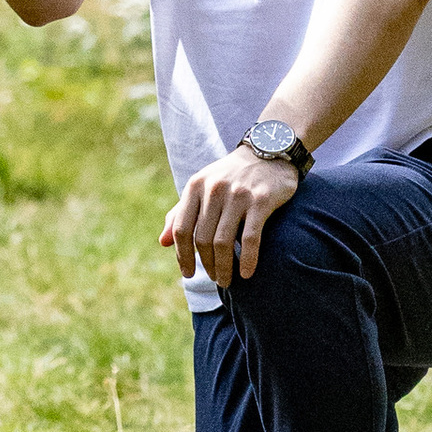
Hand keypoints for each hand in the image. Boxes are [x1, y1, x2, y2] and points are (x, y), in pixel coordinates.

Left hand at [162, 146, 303, 288]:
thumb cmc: (231, 176)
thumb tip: (162, 243)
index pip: (181, 229)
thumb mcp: (202, 187)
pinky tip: (247, 274)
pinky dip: (247, 260)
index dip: (182, 255)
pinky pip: (250, 238)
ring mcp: (238, 195)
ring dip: (224, 268)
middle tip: (215, 279)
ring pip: (223, 242)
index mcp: (195, 186)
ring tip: (227, 280)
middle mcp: (214, 189)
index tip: (187, 273)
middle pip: (202, 240)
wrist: (269, 151)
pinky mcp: (261, 201)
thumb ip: (181, 213)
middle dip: (206, 265)